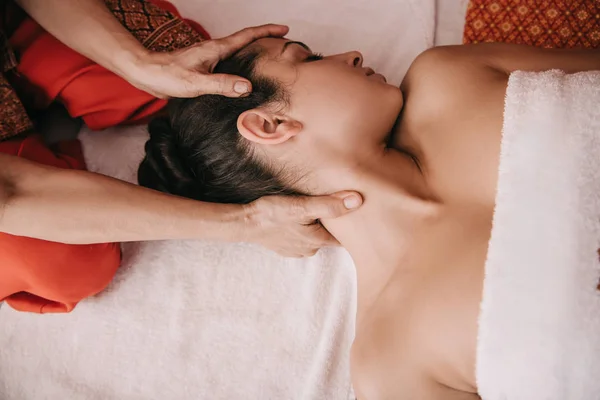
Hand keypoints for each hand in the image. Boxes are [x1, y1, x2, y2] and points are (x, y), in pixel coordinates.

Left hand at [123, 24, 288, 97]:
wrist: (147, 74)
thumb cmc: (168, 75)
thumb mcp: (196, 83)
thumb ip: (221, 84)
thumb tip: (247, 86)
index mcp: (216, 49)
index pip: (247, 36)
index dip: (267, 31)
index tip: (284, 29)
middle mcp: (215, 50)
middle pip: (245, 40)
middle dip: (265, 38)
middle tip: (283, 42)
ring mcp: (210, 58)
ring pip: (237, 50)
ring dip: (254, 50)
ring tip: (269, 56)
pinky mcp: (205, 67)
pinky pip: (229, 61)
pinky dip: (241, 62)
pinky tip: (243, 75)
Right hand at [242, 192, 362, 256]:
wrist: (243, 223)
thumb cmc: (272, 213)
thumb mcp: (302, 206)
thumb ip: (330, 204)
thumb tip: (358, 201)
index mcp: (318, 241)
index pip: (344, 238)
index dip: (350, 227)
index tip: (356, 215)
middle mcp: (309, 249)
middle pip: (329, 236)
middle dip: (333, 225)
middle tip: (334, 206)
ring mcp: (295, 250)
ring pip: (314, 237)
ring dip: (315, 226)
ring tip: (314, 210)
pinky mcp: (284, 246)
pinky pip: (300, 238)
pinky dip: (301, 229)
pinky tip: (297, 218)